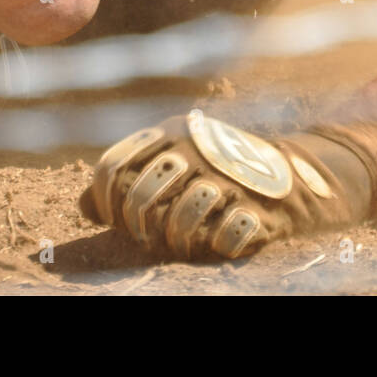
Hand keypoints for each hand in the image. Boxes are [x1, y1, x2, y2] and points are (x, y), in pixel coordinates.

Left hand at [79, 110, 375, 259]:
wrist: (294, 175)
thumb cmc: (218, 171)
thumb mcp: (174, 159)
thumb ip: (129, 176)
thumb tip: (82, 206)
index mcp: (170, 132)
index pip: (112, 165)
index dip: (103, 198)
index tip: (110, 218)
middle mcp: (196, 151)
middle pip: (141, 194)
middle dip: (137, 223)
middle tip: (146, 237)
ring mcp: (229, 179)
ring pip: (181, 218)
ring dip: (176, 240)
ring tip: (181, 244)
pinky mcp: (259, 209)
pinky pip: (227, 235)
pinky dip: (220, 244)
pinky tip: (222, 241)